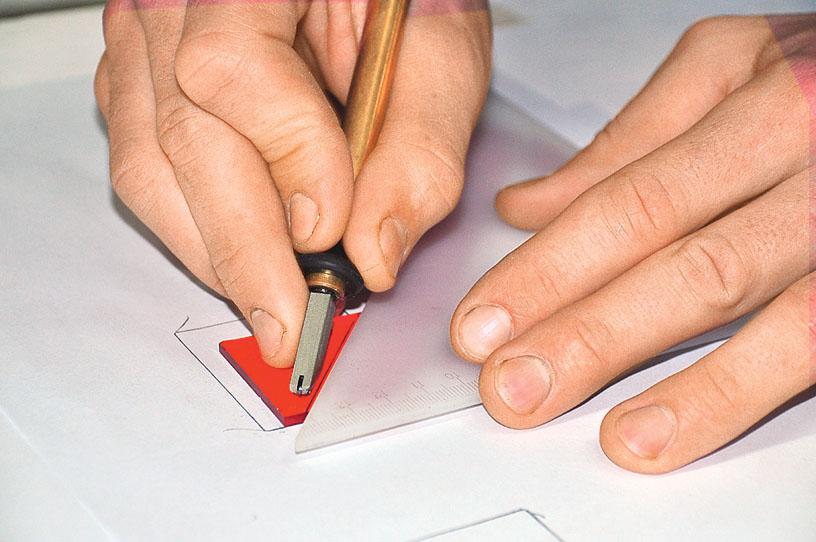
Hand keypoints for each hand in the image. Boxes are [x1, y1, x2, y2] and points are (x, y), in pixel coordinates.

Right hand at [94, 0, 490, 365]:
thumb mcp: (439, 50)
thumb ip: (419, 148)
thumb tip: (374, 254)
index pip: (234, 70)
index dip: (286, 159)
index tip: (332, 230)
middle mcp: (176, 0)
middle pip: (182, 139)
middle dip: (244, 250)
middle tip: (290, 322)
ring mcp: (148, 42)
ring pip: (150, 167)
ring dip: (215, 250)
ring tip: (270, 301)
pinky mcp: (143, 83)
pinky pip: (147, 168)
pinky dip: (198, 224)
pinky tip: (245, 253)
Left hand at [449, 14, 814, 472]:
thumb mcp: (732, 74)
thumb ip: (628, 142)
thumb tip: (529, 206)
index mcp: (758, 93)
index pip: (626, 196)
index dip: (546, 267)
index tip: (481, 322)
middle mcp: (808, 148)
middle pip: (670, 249)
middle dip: (576, 325)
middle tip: (506, 382)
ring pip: (732, 294)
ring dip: (636, 366)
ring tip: (564, 411)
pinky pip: (808, 343)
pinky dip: (726, 394)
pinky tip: (658, 433)